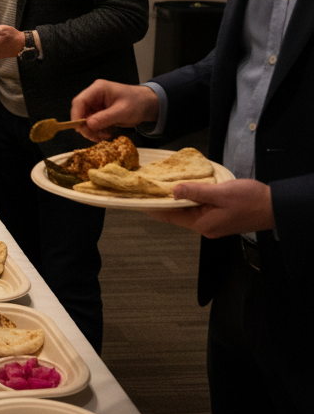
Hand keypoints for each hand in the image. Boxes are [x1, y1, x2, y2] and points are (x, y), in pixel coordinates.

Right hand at [71, 80, 158, 141]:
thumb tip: (88, 125)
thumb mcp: (123, 112)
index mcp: (98, 89)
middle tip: (96, 136)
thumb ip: (105, 118)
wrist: (148, 104)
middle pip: (80, 111)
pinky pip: (91, 123)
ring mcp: (95, 104)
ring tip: (104, 136)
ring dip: (91, 130)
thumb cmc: (137, 103)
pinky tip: (105, 134)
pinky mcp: (98, 112)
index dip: (76, 116)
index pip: (79, 101)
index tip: (80, 129)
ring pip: (84, 119)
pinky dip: (96, 131)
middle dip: (86, 126)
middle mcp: (93, 95)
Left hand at [142, 179, 273, 238]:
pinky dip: (190, 199)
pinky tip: (185, 189)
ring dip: (177, 200)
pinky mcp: (220, 218)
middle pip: (177, 215)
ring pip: (188, 211)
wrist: (276, 207)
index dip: (153, 208)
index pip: (170, 217)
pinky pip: (198, 209)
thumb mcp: (220, 193)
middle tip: (148, 188)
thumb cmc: (250, 201)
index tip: (138, 200)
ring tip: (162, 186)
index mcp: (202, 224)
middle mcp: (205, 227)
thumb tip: (173, 191)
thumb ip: (195, 192)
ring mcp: (213, 223)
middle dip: (163, 202)